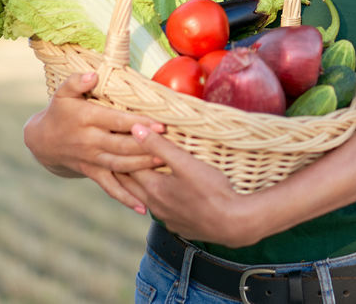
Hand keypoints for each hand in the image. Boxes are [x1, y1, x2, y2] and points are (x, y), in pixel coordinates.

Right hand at [23, 72, 166, 213]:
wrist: (42, 141)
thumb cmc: (60, 111)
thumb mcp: (62, 93)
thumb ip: (76, 82)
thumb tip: (92, 75)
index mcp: (86, 119)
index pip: (115, 121)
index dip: (137, 123)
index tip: (159, 124)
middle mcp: (89, 141)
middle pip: (121, 145)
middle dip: (146, 146)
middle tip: (169, 145)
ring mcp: (91, 159)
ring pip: (120, 165)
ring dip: (142, 167)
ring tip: (164, 164)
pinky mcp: (92, 173)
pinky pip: (110, 187)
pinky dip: (126, 198)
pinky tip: (144, 207)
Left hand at [119, 125, 259, 247]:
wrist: (232, 223)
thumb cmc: (211, 190)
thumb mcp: (185, 163)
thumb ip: (159, 146)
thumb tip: (135, 129)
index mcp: (153, 188)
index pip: (127, 166)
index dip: (125, 151)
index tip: (125, 138)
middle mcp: (155, 205)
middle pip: (130, 185)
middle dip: (126, 168)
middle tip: (124, 153)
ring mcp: (166, 218)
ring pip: (144, 199)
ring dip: (141, 184)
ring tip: (142, 170)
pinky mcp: (178, 226)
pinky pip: (161, 211)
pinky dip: (157, 199)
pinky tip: (167, 194)